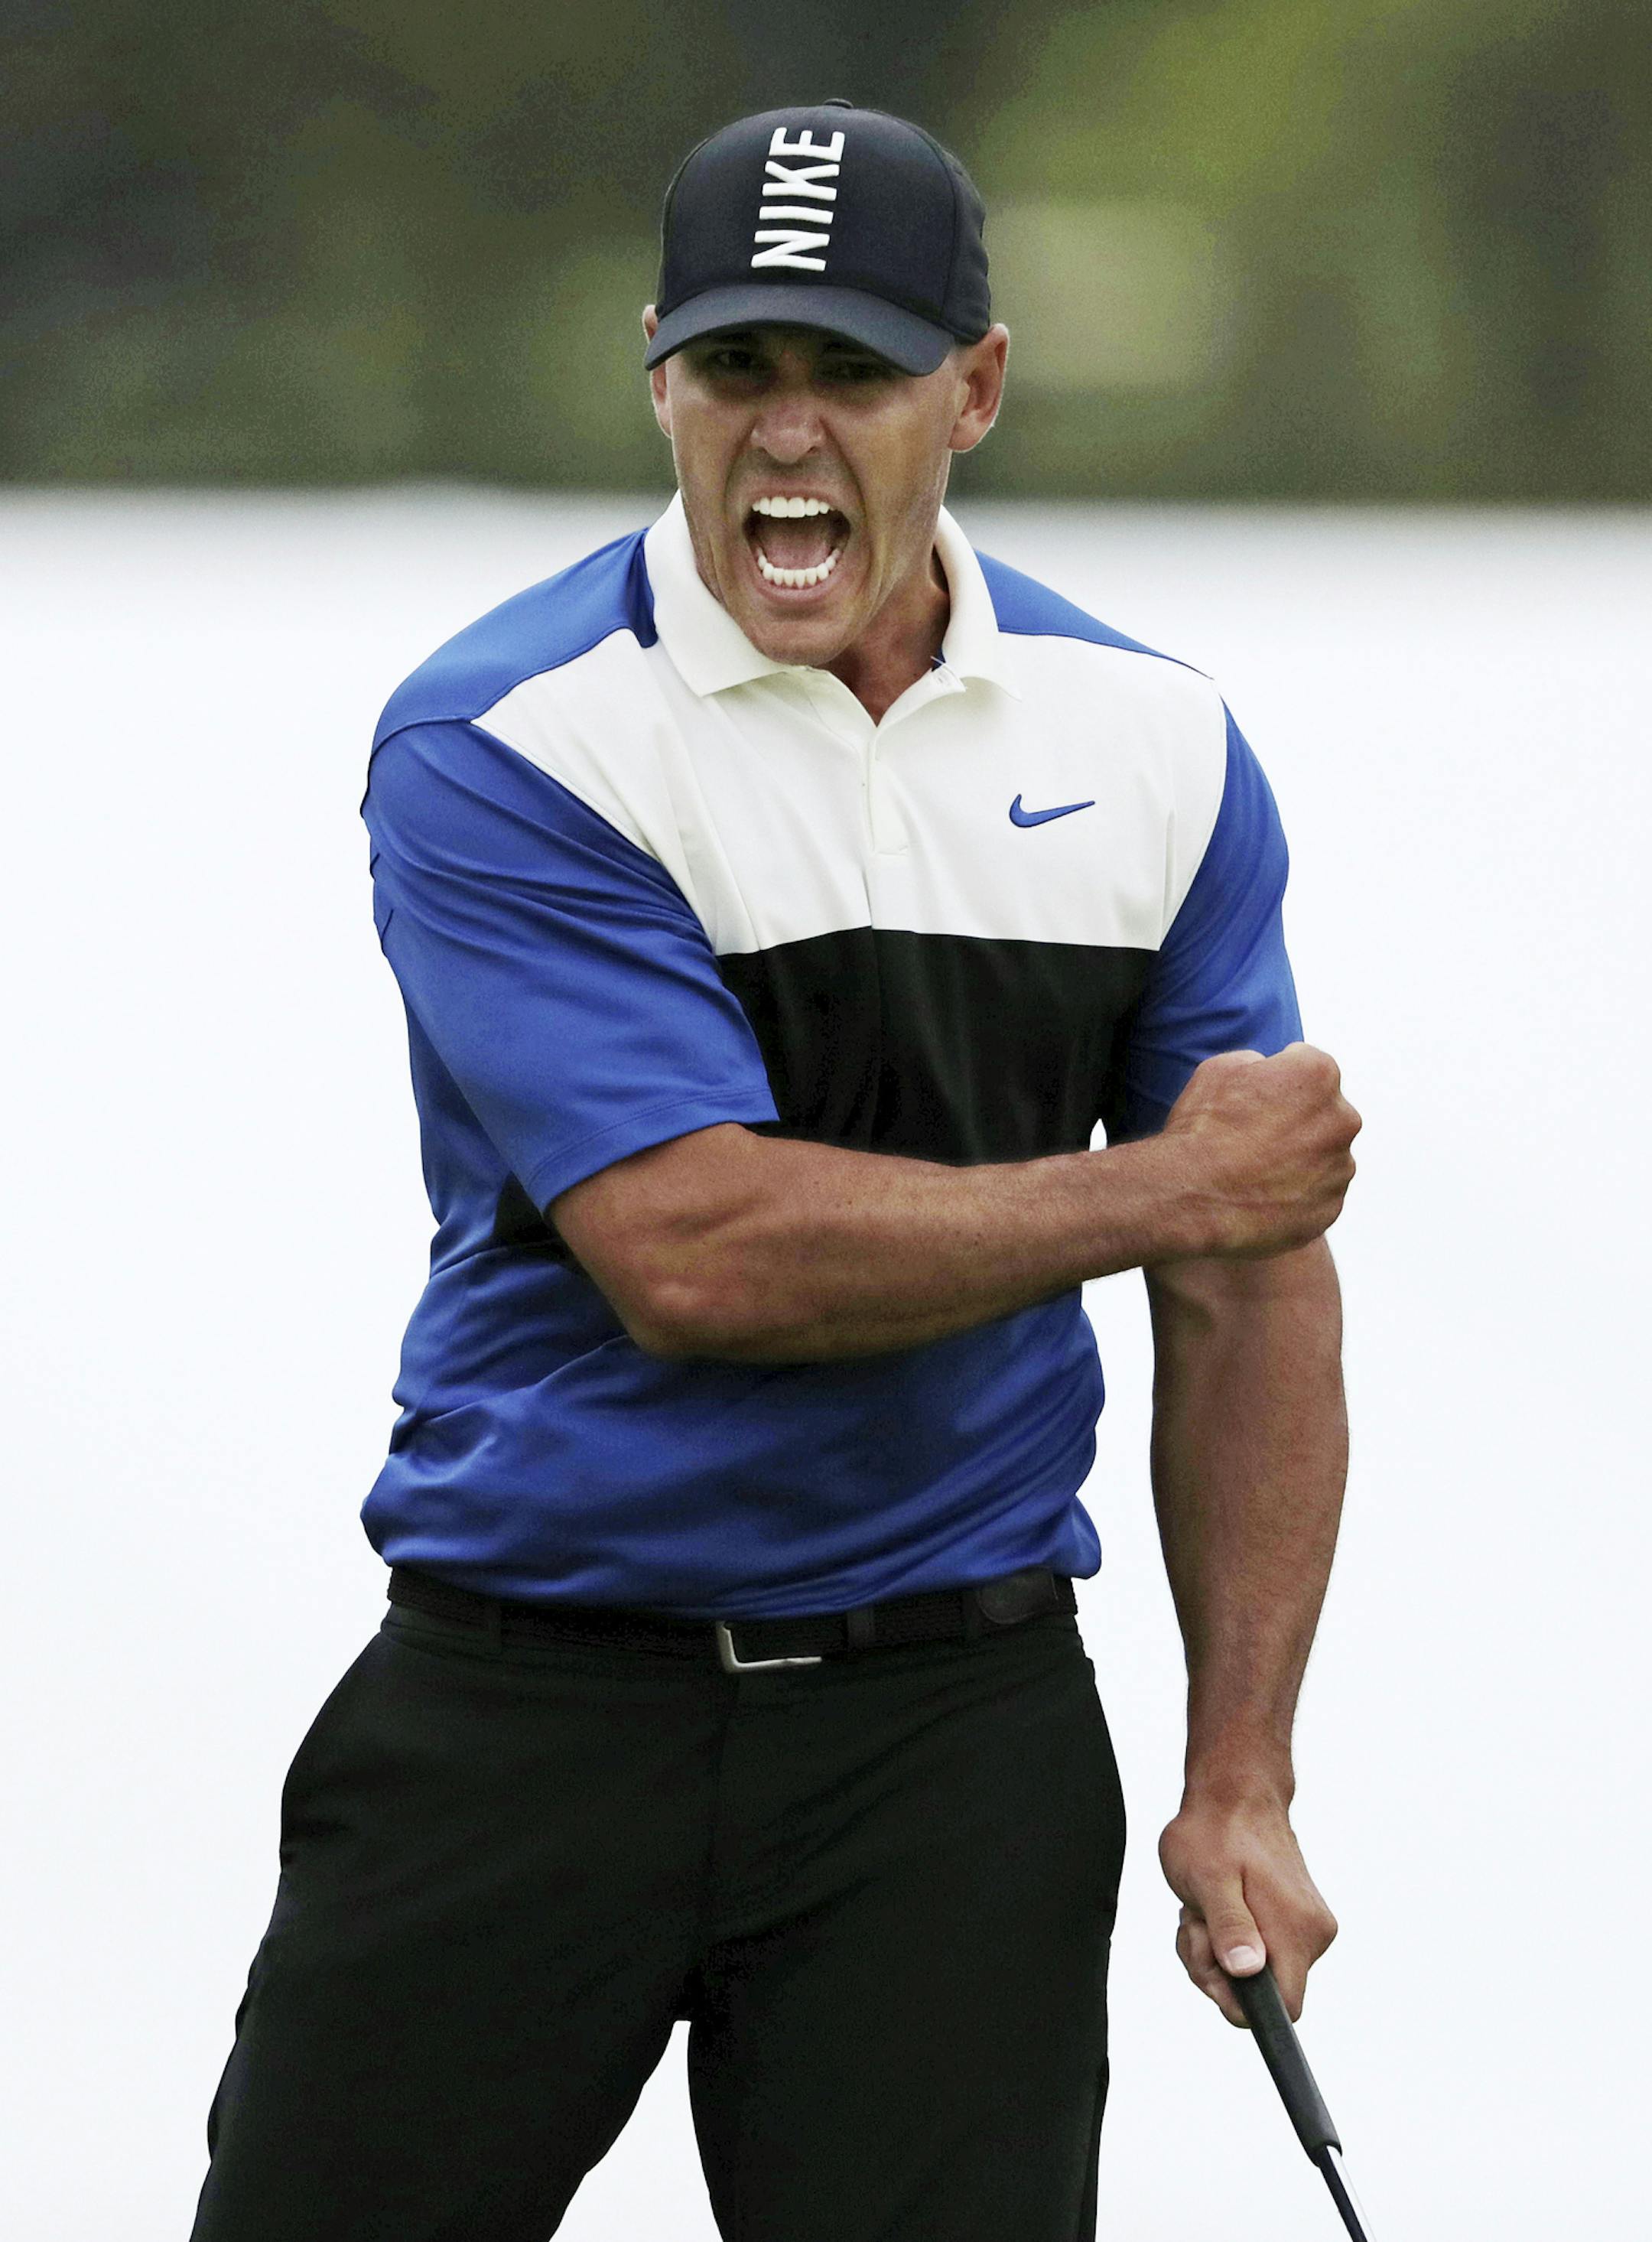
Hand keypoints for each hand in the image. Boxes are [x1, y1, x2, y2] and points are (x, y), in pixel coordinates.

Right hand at [1158, 1043, 1360, 1259]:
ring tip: (1256, 1170)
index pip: (1310, 1065)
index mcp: (1318, 1075)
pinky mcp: (1331, 1207)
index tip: (1255, 1097)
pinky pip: (1319, 1195)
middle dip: (1298, 1119)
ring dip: (1301, 1158)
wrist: (1191, 1198)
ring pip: (1325, 1156)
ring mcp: (1340, 1168)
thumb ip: (1257, 1061)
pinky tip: (1264, 1194)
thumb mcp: (1219, 1068)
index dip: (1279, 1078)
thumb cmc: (1201, 1129)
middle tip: (1255, 1136)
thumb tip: (1267, 1071)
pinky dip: (1299, 1194)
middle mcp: (1342, 1119)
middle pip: (1325, 1112)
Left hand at [1158, 1788, 1338, 2026]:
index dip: (1239, 2001)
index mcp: (1298, 1931)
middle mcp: (1312, 1936)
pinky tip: (1214, 1906)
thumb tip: (1247, 1971)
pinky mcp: (1293, 1921)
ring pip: (1254, 1975)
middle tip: (1197, 1922)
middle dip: (1217, 1968)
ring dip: (1216, 1950)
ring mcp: (1305, 1928)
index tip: (1212, 1960)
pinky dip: (1226, 1938)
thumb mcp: (1207, 1879)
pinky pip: (1255, 1954)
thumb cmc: (1216, 1831)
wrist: (1235, 1794)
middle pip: (1262, 1995)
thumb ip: (1229, 1927)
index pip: (1283, 2009)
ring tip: (1204, 1905)